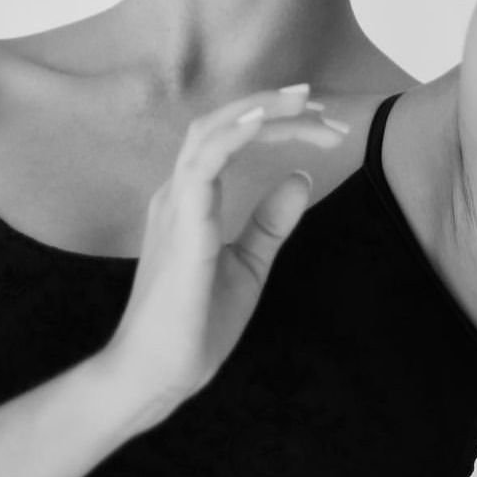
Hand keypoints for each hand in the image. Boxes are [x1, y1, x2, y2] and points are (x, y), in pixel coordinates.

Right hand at [101, 84, 347, 416]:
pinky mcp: (183, 230)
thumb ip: (270, 221)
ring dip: (258, 112)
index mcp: (189, 199)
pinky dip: (233, 138)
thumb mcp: (247, 265)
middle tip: (319, 101)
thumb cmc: (194, 325)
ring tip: (303, 103)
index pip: (228, 138)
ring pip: (210, 133)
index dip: (271, 118)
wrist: (156, 375)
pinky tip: (263, 124)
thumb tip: (303, 176)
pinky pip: (203, 167)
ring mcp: (175, 207)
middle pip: (218, 123)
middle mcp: (177, 193)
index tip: (319, 118)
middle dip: (269, 104)